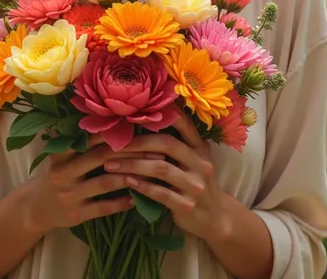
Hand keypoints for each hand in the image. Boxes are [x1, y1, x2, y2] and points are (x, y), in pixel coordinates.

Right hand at [24, 137, 163, 234]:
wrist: (34, 207)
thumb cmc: (57, 173)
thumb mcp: (60, 153)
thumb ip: (79, 139)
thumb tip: (109, 116)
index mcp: (60, 151)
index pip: (91, 137)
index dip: (116, 132)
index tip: (140, 128)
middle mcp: (63, 171)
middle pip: (102, 157)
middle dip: (131, 152)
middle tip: (155, 150)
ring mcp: (69, 194)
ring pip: (105, 182)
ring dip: (131, 176)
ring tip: (152, 172)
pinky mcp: (75, 215)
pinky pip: (104, 207)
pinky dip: (122, 202)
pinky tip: (137, 197)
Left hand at [103, 114, 229, 240]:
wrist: (216, 218)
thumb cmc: (195, 182)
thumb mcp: (194, 160)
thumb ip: (177, 145)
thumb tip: (142, 124)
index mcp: (200, 148)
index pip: (184, 124)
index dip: (164, 114)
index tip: (138, 109)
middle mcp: (200, 163)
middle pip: (166, 144)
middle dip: (137, 142)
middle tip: (113, 143)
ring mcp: (195, 185)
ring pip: (160, 168)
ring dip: (132, 164)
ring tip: (110, 164)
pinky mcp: (187, 205)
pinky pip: (160, 193)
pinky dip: (141, 185)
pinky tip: (127, 181)